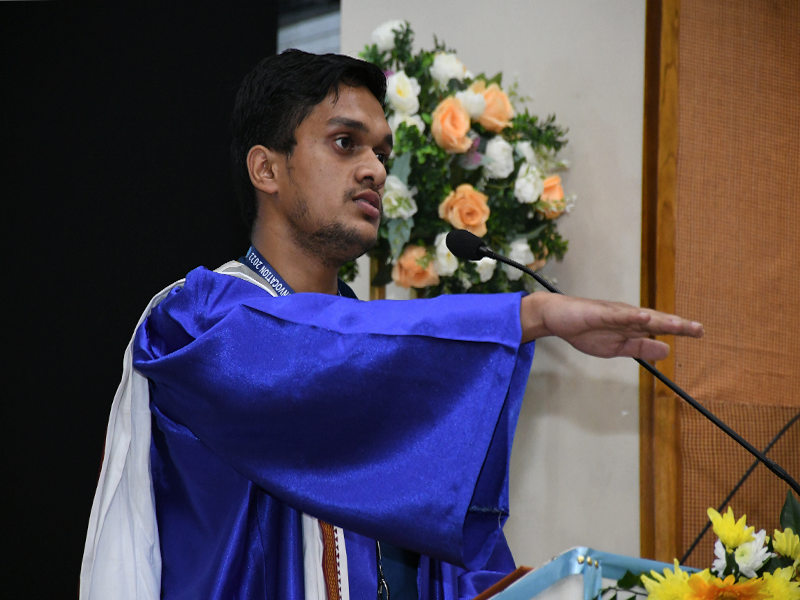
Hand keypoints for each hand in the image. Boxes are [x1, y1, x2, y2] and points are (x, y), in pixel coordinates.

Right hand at [520, 292, 703, 359]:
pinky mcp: (598, 312)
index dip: (679, 329)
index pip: (659, 328)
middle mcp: (627, 316)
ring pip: (640, 317)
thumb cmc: (585, 329)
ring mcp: (613, 313)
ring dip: (659, 320)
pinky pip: (617, 315)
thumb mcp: (616, 347)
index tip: (699, 332)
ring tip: (678, 325)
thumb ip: (640, 349)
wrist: (556, 317)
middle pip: (656, 320)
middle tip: (698, 329)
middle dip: (677, 325)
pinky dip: (631, 316)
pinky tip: (644, 318)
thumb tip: (666, 351)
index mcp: (631, 326)